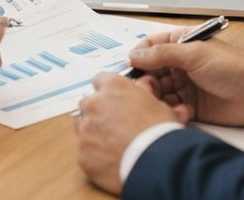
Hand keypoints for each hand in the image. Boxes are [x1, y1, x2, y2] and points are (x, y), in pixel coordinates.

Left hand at [75, 72, 178, 194]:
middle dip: (98, 112)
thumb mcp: (159, 104)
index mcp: (113, 87)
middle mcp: (94, 104)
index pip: (100, 80)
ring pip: (83, 128)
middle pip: (88, 104)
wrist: (156, 163)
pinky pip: (85, 152)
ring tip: (114, 145)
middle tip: (115, 125)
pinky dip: (95, 156)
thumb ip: (144, 92)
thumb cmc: (160, 132)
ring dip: (94, 133)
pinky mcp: (83, 154)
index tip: (114, 99)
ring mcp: (86, 130)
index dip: (108, 91)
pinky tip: (111, 161)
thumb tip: (143, 84)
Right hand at [125, 32, 243, 126]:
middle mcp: (180, 64)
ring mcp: (184, 84)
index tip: (132, 66)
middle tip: (147, 87)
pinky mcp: (190, 105)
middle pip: (151, 70)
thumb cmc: (232, 67)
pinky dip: (172, 109)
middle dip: (146, 79)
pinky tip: (182, 110)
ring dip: (157, 96)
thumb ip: (163, 54)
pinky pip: (171, 107)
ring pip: (158, 90)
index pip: (151, 46)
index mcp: (182, 44)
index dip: (139, 56)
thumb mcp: (195, 54)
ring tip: (162, 101)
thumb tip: (135, 55)